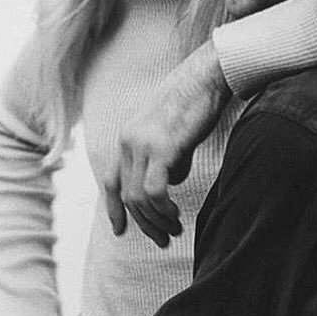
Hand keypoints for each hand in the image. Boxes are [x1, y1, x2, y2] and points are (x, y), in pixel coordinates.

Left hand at [104, 39, 231, 247]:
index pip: (111, 181)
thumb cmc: (193, 101)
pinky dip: (163, 209)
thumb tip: (171, 181)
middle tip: (164, 239)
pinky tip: (176, 215)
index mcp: (127, 137)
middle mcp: (128, 141)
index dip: (114, 209)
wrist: (205, 76)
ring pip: (138, 198)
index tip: (121, 231)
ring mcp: (143, 144)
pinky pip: (154, 191)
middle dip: (144, 224)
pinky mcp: (162, 147)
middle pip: (126, 196)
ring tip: (174, 230)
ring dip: (156, 221)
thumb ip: (164, 156)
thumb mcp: (169, 131)